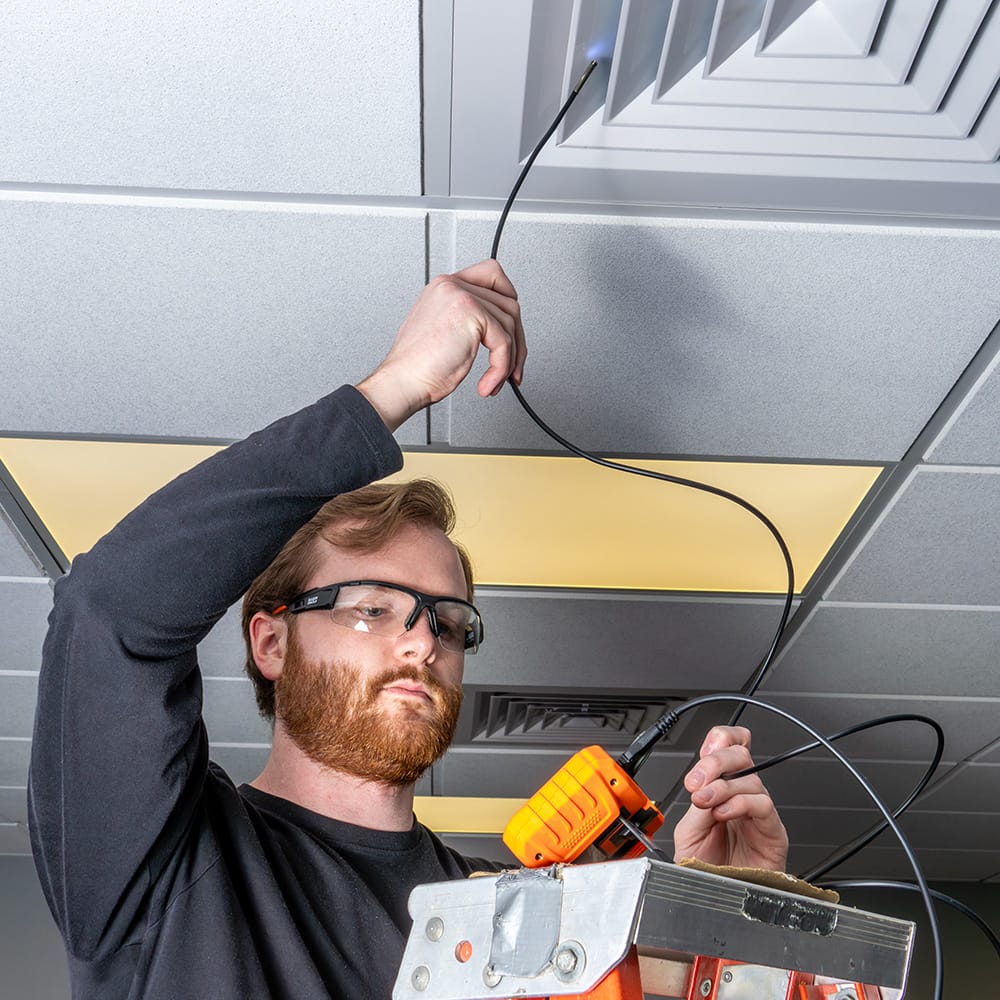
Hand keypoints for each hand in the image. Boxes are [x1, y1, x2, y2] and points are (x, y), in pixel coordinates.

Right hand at [357, 259, 526, 429]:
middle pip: (508, 301)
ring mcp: (461, 296)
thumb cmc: (417, 367)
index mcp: (445, 287)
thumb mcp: (444, 332)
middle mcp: (452, 286)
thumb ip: (468, 320)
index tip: (511, 327)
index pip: (491, 274)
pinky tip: (488, 382)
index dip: (508, 300)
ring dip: (509, 359)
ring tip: (494, 379)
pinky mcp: (471, 313)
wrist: (402, 381)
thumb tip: (500, 328)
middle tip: (511, 364)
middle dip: (516, 338)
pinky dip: (501, 367)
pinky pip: (503, 342)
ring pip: (509, 324)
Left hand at [672, 725, 787, 871]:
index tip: (706, 749)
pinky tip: (723, 814)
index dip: (722, 738)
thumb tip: (702, 785)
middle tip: (696, 782)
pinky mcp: (772, 831)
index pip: (730, 747)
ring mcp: (757, 811)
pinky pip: (762, 804)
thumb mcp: (688, 831)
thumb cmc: (707, 868)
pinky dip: (739, 804)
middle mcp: (741, 794)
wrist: (718, 898)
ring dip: (722, 787)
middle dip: (715, 762)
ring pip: (750, 778)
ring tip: (705, 804)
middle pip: (740, 755)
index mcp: (720, 788)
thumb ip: (695, 805)